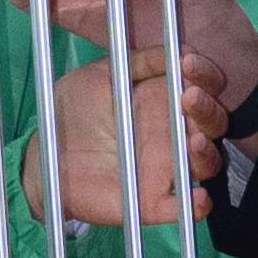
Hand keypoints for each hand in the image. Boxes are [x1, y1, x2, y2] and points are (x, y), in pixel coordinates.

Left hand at [45, 57, 224, 227]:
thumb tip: (179, 48)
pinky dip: (196, 205)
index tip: (189, 63)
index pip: (202, 88)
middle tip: (189, 96)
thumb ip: (137, 62)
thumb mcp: (102, 75)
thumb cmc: (75, 112)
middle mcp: (172, 135)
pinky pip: (182, 208)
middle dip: (209, 110)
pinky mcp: (152, 202)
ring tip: (193, 140)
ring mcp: (165, 169)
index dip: (204, 75)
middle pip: (213, 125)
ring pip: (207, 163)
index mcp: (164, 102)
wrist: (44, 154)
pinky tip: (198, 198)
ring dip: (207, 152)